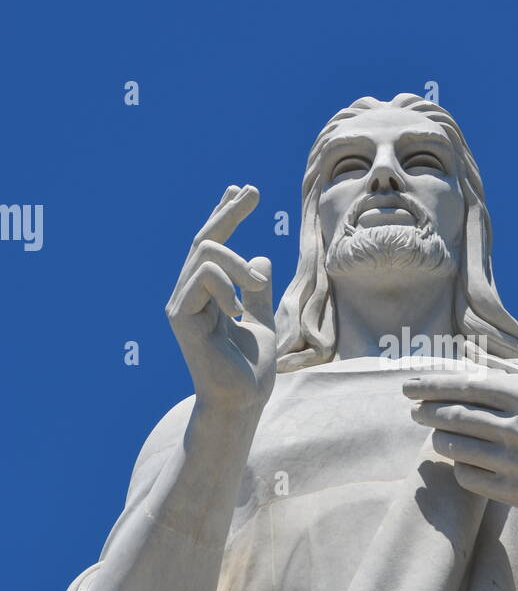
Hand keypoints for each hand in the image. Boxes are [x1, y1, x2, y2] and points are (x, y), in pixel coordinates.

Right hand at [166, 184, 275, 414]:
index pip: (212, 247)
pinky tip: (237, 310)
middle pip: (204, 240)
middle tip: (253, 191)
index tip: (241, 189)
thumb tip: (261, 258)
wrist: (243, 401)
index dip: (225, 215)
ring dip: (238, 264)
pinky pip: (204, 276)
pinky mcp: (180, 315)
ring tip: (256, 287)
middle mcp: (188, 296)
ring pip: (206, 253)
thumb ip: (259, 293)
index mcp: (207, 295)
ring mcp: (181, 304)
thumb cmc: (251, 371)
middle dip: (228, 212)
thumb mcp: (263, 322)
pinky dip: (227, 285)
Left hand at [403, 369, 517, 522]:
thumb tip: (472, 352)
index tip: (409, 387)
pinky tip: (465, 462)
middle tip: (414, 411)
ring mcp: (512, 461)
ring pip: (453, 446)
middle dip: (426, 412)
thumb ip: (512, 374)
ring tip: (438, 436)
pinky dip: (459, 467)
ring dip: (439, 439)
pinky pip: (466, 475)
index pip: (466, 386)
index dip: (432, 386)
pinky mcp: (509, 491)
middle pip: (453, 416)